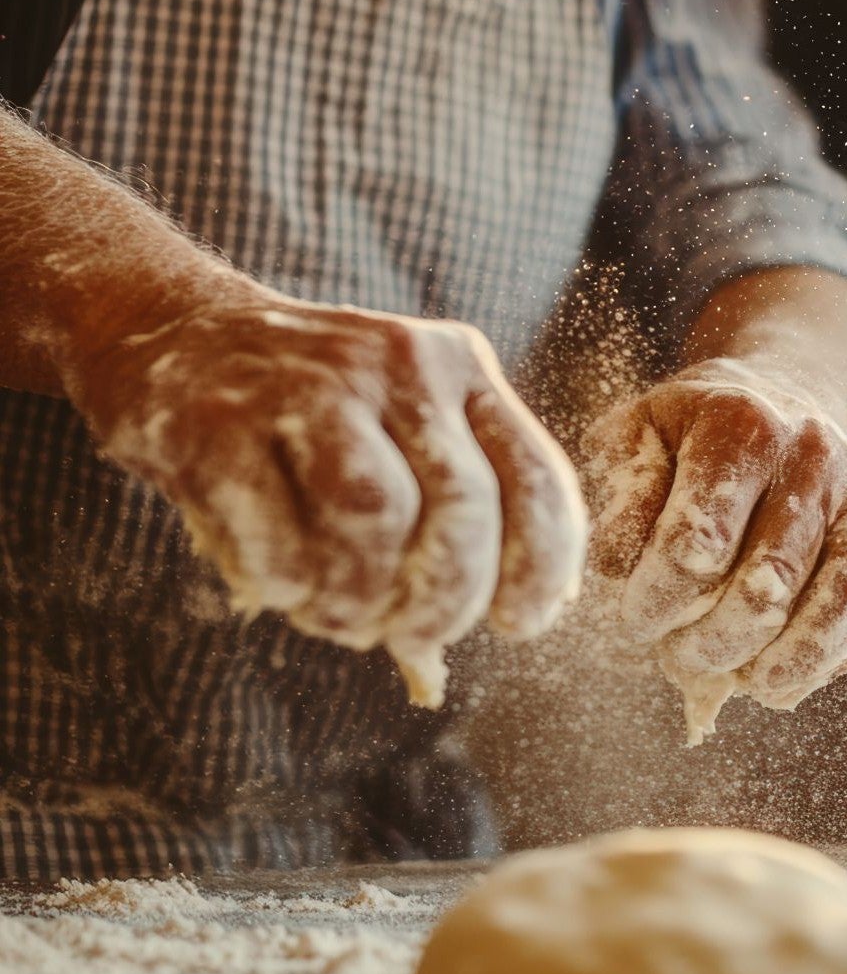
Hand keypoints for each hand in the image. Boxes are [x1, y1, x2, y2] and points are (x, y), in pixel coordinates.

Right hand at [71, 283, 586, 704]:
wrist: (178, 337)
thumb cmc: (317, 418)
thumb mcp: (404, 437)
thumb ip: (460, 516)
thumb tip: (510, 627)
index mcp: (460, 366)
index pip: (534, 476)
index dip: (541, 568)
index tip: (518, 624)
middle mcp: (398, 361)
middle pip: (462, 507)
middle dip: (448, 599)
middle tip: (418, 636)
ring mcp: (308, 382)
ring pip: (378, 513)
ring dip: (366, 598)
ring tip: (345, 619)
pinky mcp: (220, 419)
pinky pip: (278, 533)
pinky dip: (288, 585)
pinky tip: (279, 588)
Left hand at [582, 358, 846, 742]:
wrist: (780, 397)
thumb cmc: (693, 435)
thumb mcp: (634, 439)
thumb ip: (621, 495)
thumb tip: (620, 566)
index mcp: (742, 421)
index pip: (698, 540)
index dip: (658, 601)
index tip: (637, 623)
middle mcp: (817, 448)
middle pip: (773, 576)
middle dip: (719, 641)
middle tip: (685, 661)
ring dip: (798, 658)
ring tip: (756, 686)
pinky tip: (809, 669)